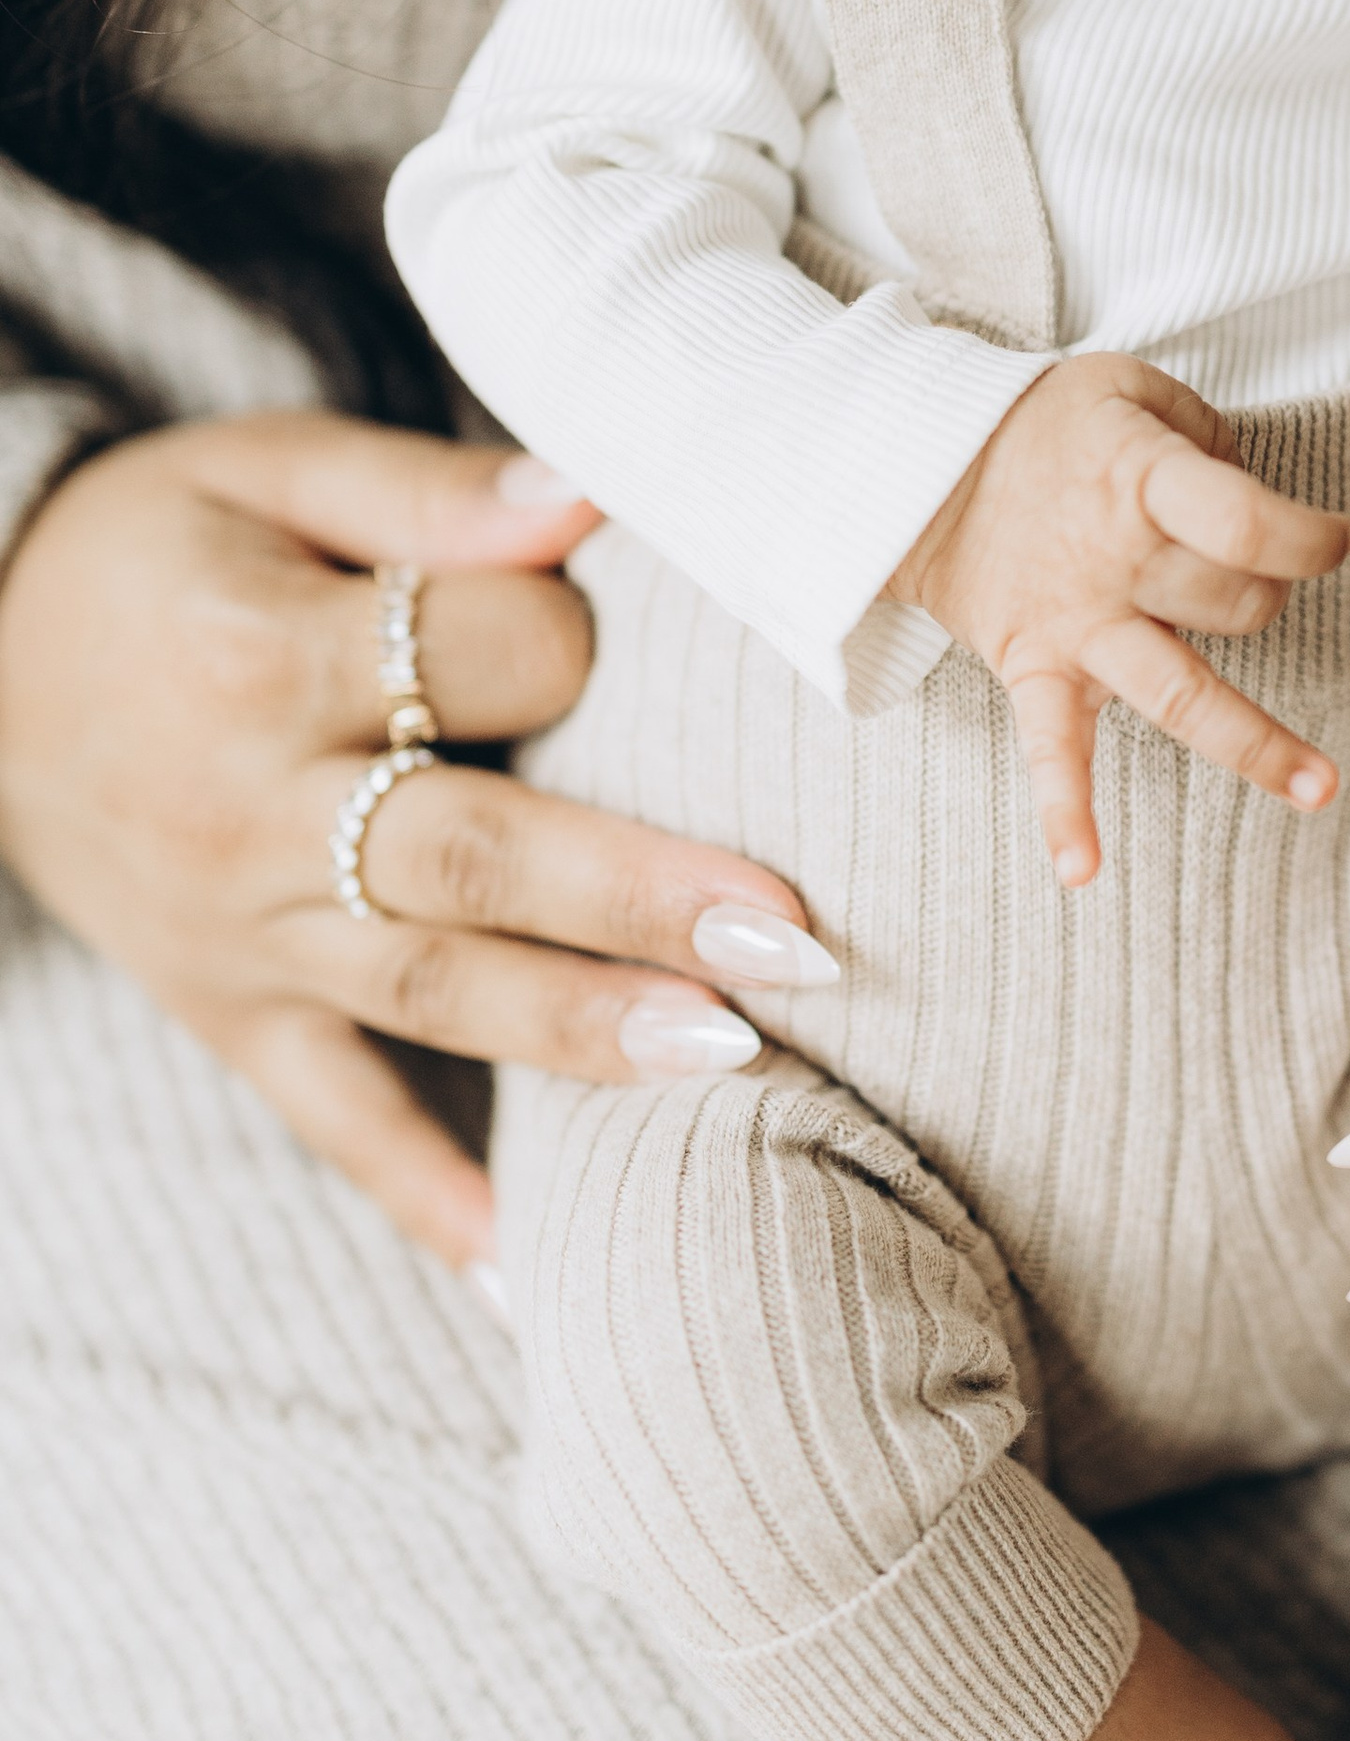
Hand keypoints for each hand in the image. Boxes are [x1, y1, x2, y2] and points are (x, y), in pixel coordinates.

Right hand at [0, 412, 831, 1270]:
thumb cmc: (166, 545)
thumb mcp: (274, 470)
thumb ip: (436, 494)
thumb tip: (596, 498)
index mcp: (260, 653)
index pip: (467, 656)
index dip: (575, 636)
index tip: (659, 626)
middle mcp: (247, 811)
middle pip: (468, 856)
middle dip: (637, 898)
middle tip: (792, 936)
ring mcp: (239, 932)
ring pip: (429, 993)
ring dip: (583, 1029)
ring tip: (734, 1052)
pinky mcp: (230, 1012)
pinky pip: (333, 1118)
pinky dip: (430, 1199)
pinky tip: (535, 1271)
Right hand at [888, 354, 1349, 883]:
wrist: (925, 465)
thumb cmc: (1049, 426)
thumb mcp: (1133, 388)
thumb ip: (1208, 434)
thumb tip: (1258, 499)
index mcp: (1143, 481)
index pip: (1248, 524)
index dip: (1312, 537)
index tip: (1336, 540)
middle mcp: (1115, 560)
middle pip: (1239, 606)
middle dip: (1270, 595)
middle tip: (1254, 572)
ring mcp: (1076, 625)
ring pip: (1182, 695)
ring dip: (1255, 745)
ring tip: (1320, 787)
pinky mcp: (1036, 671)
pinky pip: (1049, 751)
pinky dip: (1062, 813)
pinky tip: (1083, 871)